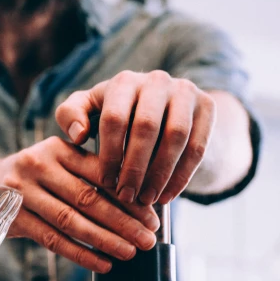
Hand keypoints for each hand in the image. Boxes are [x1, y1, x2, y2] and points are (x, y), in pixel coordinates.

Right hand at [0, 136, 159, 272]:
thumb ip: (89, 172)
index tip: (153, 215)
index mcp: (58, 148)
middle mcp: (38, 166)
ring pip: (71, 222)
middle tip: (149, 239)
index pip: (100, 172)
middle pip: (88, 199)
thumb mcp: (57, 163)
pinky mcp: (13, 218)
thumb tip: (139, 202)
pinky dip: (81, 255)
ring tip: (131, 253)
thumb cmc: (34, 179)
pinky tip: (103, 264)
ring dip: (105, 240)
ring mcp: (23, 193)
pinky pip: (53, 240)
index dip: (129, 196)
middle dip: (124, 222)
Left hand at [56, 70, 215, 204]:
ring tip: (146, 200)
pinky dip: (182, 176)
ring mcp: (186, 91)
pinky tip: (167, 196)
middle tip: (126, 197)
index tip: (105, 183)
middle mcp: (157, 80)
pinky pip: (198, 147)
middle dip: (134, 167)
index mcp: (124, 82)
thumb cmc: (117, 117)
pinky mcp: (208, 107)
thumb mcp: (90, 112)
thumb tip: (77, 135)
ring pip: (176, 136)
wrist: (164, 111)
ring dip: (160, 173)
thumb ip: (71, 116)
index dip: (109, 154)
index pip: (114, 118)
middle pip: (146, 127)